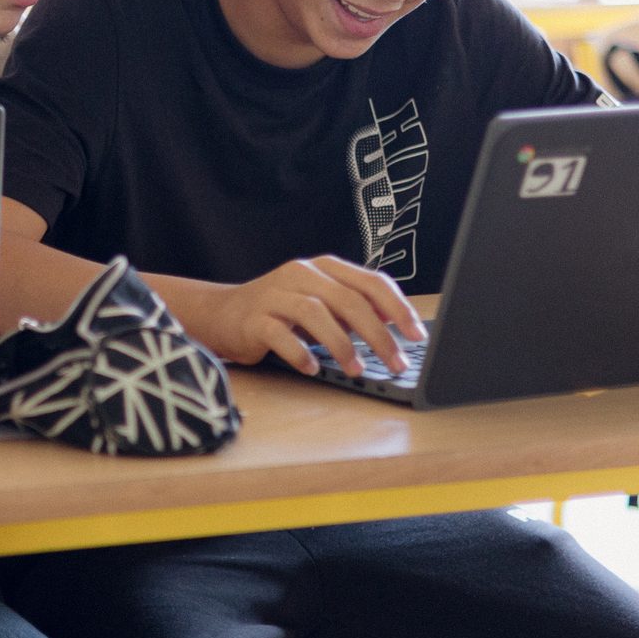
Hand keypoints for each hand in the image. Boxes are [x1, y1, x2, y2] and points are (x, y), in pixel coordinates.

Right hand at [206, 255, 423, 375]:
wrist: (222, 314)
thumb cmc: (280, 312)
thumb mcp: (322, 304)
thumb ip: (354, 309)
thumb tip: (396, 321)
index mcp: (323, 268)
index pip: (370, 282)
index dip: (398, 308)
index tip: (416, 335)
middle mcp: (300, 274)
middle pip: (348, 300)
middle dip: (377, 334)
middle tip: (395, 361)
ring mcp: (275, 294)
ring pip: (316, 313)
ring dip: (342, 345)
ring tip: (357, 370)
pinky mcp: (254, 318)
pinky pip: (280, 334)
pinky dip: (300, 353)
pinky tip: (312, 367)